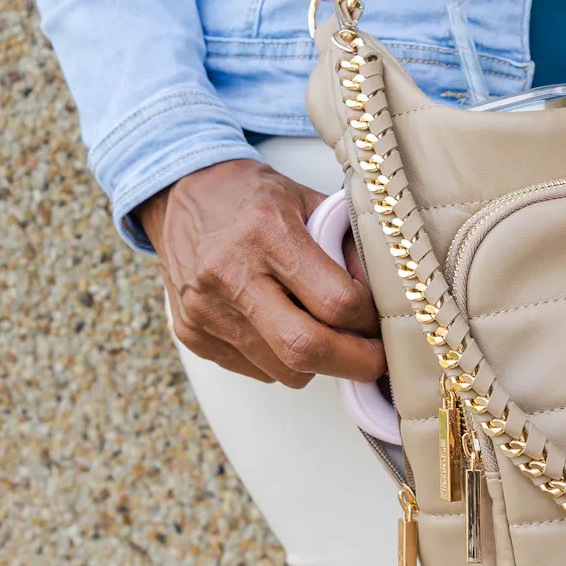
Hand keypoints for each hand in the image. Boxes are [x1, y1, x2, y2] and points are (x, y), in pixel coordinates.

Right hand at [138, 159, 384, 387]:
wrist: (180, 194)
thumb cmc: (252, 197)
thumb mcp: (308, 201)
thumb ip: (347, 245)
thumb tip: (384, 299)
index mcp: (265, 232)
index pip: (335, 301)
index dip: (370, 321)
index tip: (385, 323)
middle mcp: (228, 274)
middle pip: (305, 348)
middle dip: (354, 364)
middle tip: (376, 360)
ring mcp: (204, 309)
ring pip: (284, 371)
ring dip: (318, 362)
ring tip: (326, 332)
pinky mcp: (191, 334)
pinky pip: (256, 370)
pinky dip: (281, 359)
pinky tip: (282, 326)